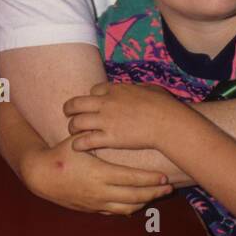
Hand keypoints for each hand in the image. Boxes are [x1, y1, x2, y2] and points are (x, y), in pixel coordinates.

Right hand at [20, 135, 172, 215]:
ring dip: (144, 201)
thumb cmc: (59, 155)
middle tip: (168, 187)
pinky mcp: (92, 208)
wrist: (41, 176)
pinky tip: (137, 203)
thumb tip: (108, 120)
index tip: (164, 176)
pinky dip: (129, 208)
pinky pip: (115, 212)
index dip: (149, 179)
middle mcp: (101, 191)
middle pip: (135, 195)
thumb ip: (94, 134)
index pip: (132, 178)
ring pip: (127, 207)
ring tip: (156, 195)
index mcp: (100, 173)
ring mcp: (97, 203)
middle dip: (154, 192)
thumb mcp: (77, 142)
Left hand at [63, 82, 182, 151]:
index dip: (91, 98)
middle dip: (69, 109)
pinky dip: (78, 144)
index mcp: (116, 89)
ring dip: (72, 128)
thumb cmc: (164, 105)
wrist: (167, 122)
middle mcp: (106, 103)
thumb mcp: (151, 89)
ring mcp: (106, 120)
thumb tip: (141, 88)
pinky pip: (85, 140)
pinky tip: (76, 147)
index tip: (92, 104)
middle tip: (68, 114)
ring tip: (72, 132)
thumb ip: (141, 88)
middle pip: (77, 103)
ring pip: (77, 122)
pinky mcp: (109, 138)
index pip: (94, 90)